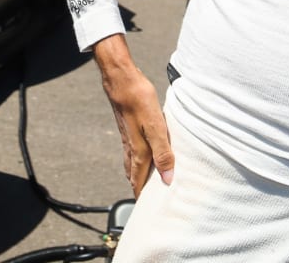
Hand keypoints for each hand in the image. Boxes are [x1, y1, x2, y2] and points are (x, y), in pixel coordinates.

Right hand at [93, 35, 173, 195]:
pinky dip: (138, 159)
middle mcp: (131, 147)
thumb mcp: (156, 127)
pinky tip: (144, 153)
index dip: (141, 195)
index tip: (144, 209)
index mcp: (138, 151)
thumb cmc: (139, 100)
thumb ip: (163, 152)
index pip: (138, 180)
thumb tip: (168, 177)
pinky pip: (133, 150)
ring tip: (146, 182)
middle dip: (139, 188)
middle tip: (145, 199)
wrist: (121, 79)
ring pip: (132, 162)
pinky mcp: (128, 126)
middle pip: (134, 174)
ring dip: (138, 174)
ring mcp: (128, 137)